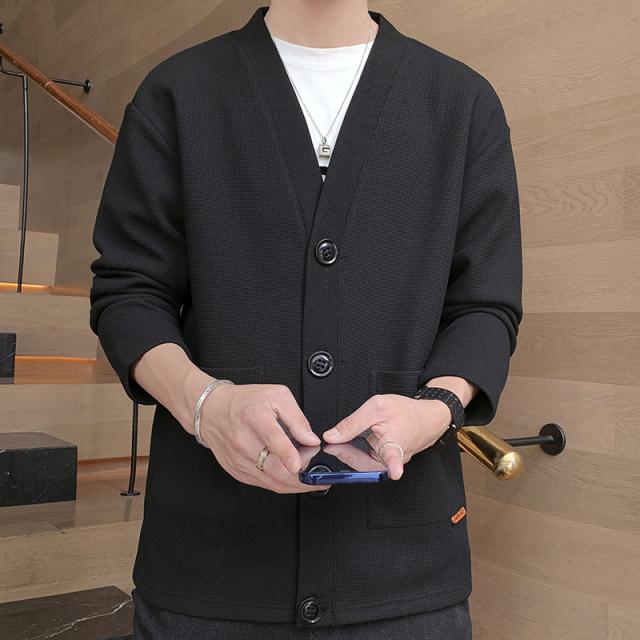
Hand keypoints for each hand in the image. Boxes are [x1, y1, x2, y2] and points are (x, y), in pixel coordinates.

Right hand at [190, 380, 331, 494]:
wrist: (211, 410)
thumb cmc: (244, 401)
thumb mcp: (277, 395)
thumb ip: (297, 418)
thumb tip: (311, 439)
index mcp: (254, 417)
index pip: (272, 439)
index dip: (287, 454)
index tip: (298, 465)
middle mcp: (243, 440)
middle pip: (273, 468)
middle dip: (300, 477)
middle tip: (315, 474)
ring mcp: (238, 459)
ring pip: (270, 481)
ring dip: (292, 483)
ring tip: (305, 475)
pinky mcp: (236, 471)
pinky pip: (262, 484)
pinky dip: (279, 483)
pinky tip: (288, 476)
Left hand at [322, 394, 451, 479]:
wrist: (425, 419)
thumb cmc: (404, 412)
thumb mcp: (375, 407)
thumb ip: (352, 423)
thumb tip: (332, 436)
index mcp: (396, 441)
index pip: (394, 456)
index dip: (394, 465)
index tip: (396, 471)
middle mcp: (395, 457)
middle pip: (366, 465)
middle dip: (347, 455)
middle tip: (332, 445)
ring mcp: (390, 464)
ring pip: (364, 466)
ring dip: (349, 455)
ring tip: (339, 442)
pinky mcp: (387, 465)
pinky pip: (367, 463)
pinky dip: (356, 454)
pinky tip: (350, 445)